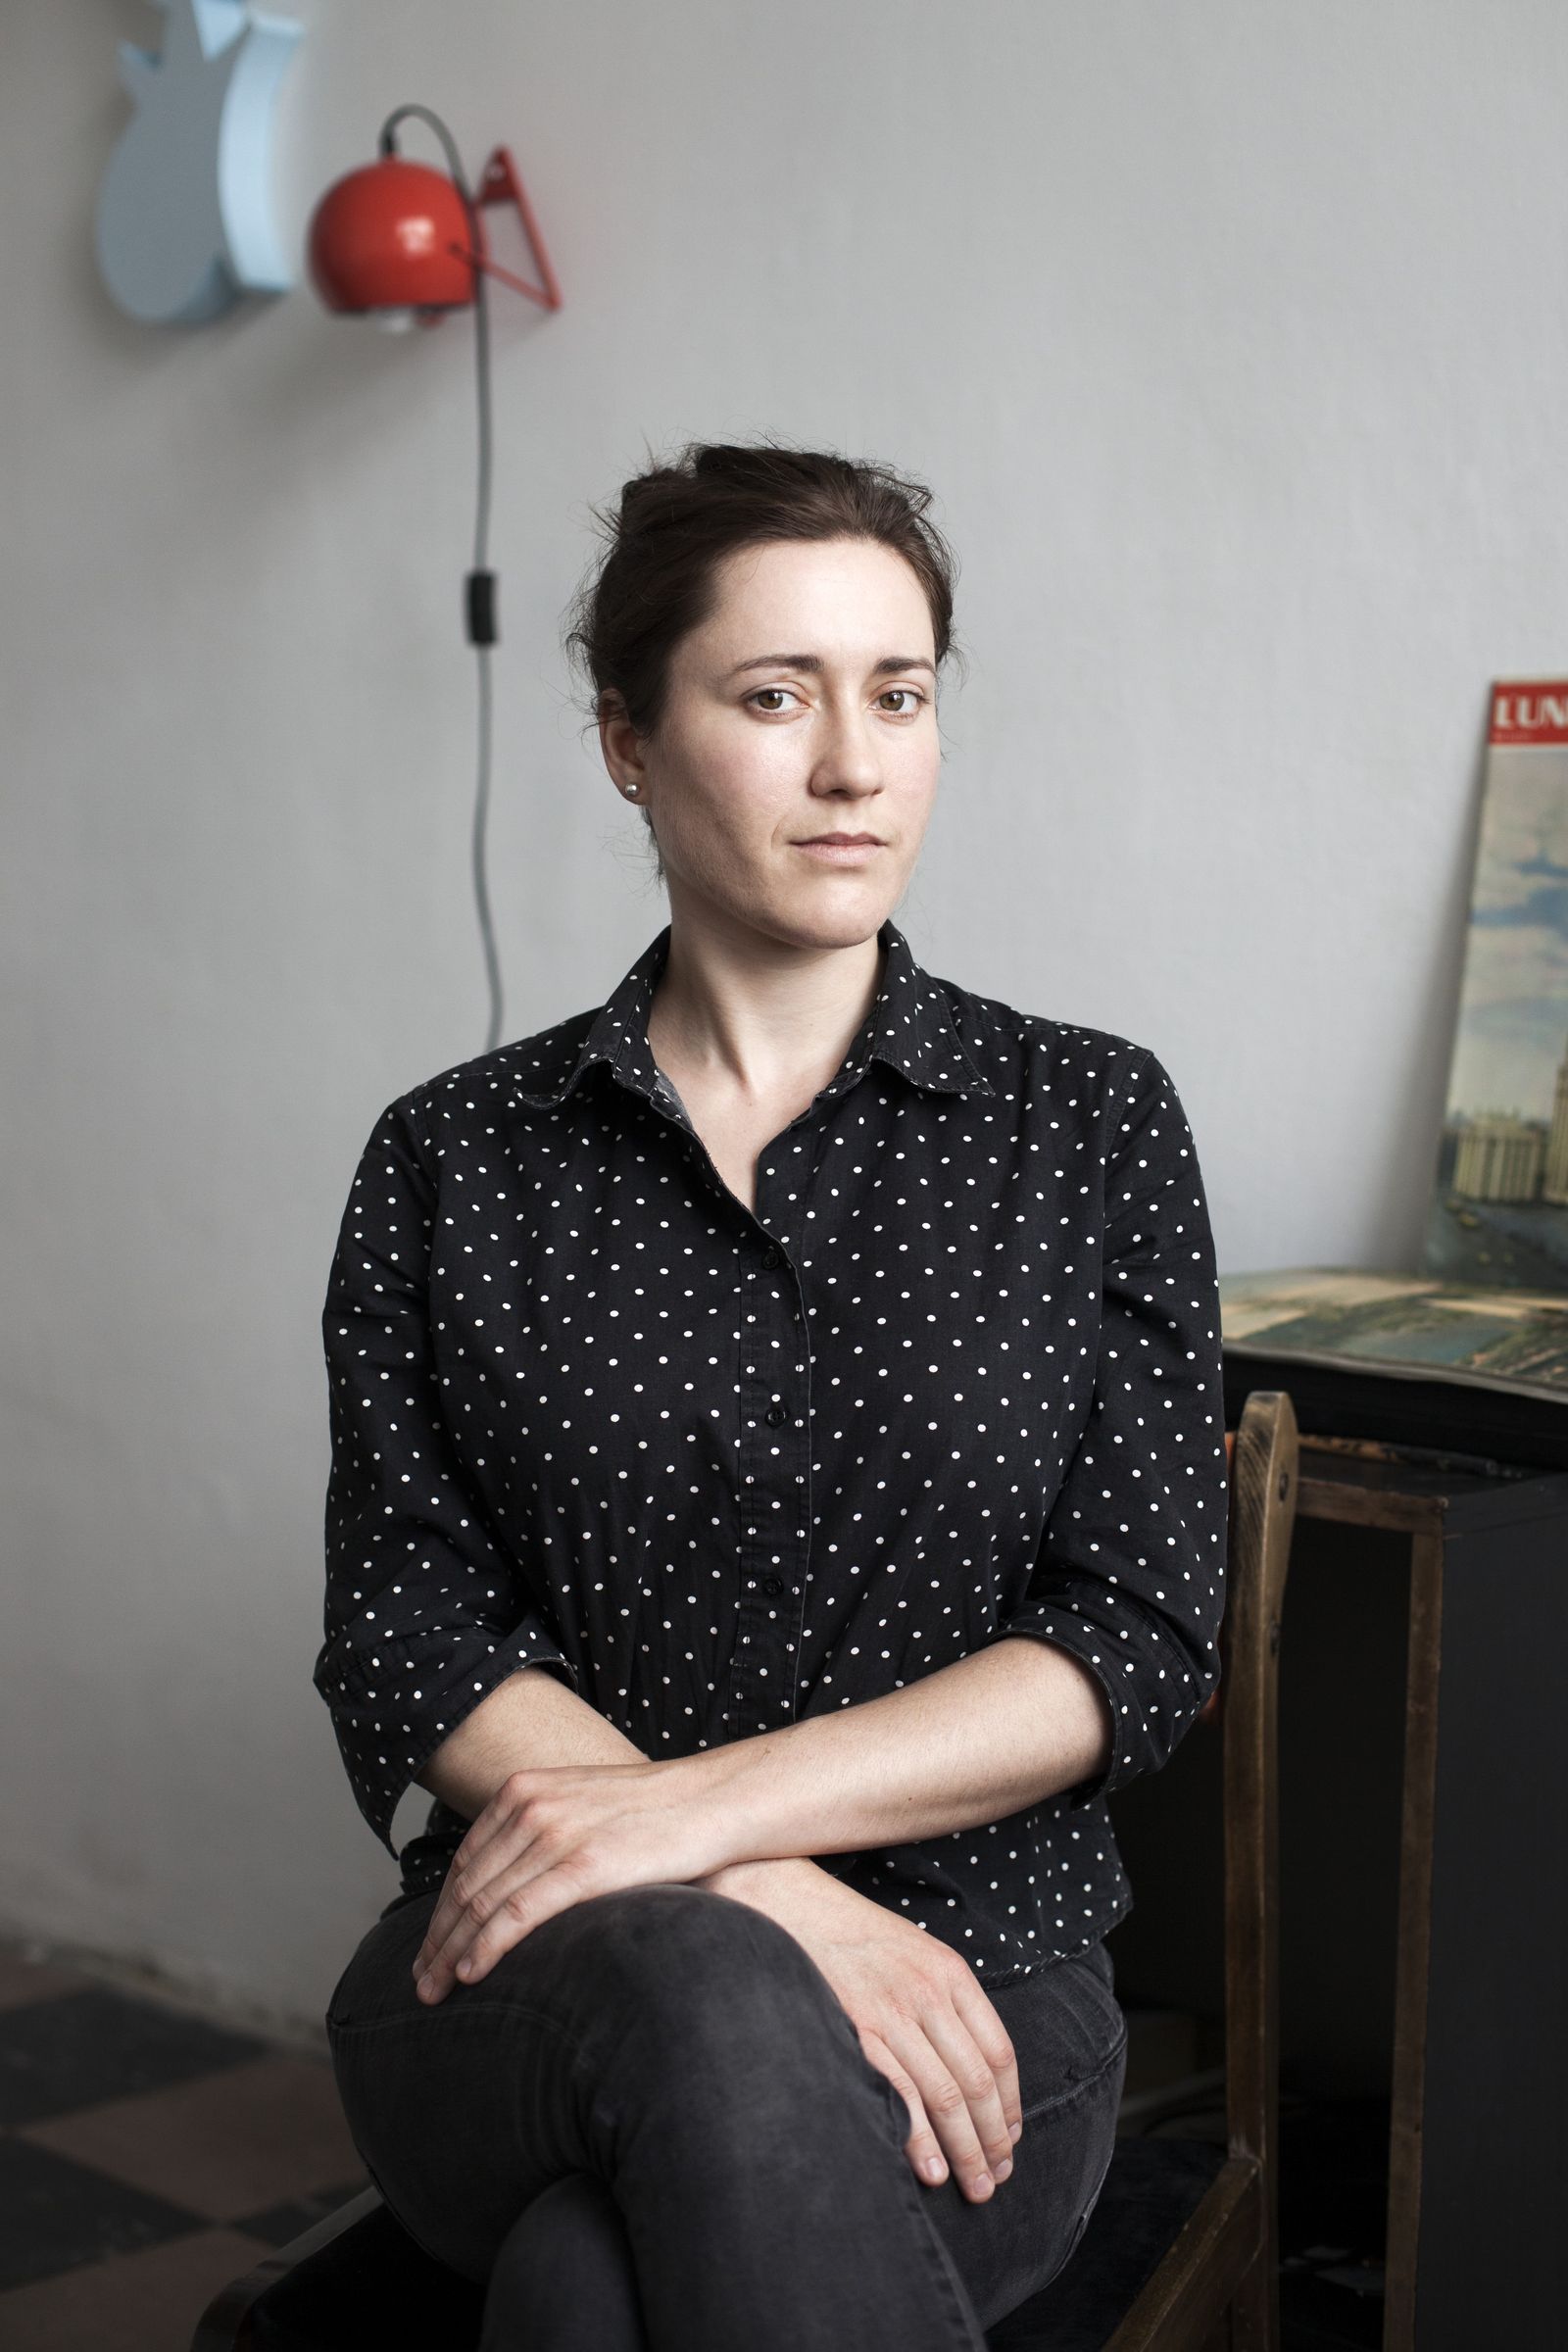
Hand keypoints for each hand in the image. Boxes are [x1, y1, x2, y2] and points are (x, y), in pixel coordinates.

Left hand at [411, 1758, 730, 2002]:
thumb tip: (512, 1883)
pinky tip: (470, 1975)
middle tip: (417, 1984)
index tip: (427, 1949)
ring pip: (482, 1905)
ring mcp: (556, 1834)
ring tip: (432, 1993)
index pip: (464, 1861)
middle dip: (436, 1941)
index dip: (440, 1911)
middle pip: (465, 1886)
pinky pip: (518, 1914)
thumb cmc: (653, 1811)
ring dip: (450, 1954)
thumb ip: (543, 1830)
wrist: (711, 1799)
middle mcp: (531, 1807)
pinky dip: (487, 1948)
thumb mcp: (582, 1804)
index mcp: (524, 1789)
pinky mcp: (583, 1865)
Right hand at [708, 1857, 1022, 2204]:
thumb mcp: (910, 1950)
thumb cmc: (847, 1933)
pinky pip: (898, 2091)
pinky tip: (929, 2168)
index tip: (1007, 2141)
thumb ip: (940, 2000)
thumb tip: (963, 2071)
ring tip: (971, 2185)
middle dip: (990, 2140)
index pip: (998, 2052)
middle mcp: (928, 1991)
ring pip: (946, 2094)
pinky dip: (919, 2136)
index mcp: (950, 1972)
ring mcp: (891, 2009)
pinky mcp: (854, 2025)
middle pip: (977, 2081)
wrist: (785, 1899)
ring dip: (963, 2149)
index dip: (1008, 2106)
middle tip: (994, 2179)